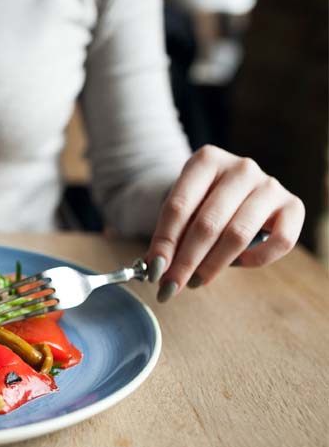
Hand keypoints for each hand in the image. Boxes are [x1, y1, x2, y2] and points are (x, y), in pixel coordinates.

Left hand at [146, 145, 304, 301]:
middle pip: (207, 224)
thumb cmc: (203, 201)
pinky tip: (237, 263)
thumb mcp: (182, 208)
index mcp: (206, 160)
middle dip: (185, 261)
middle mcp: (241, 168)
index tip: (153, 271)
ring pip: (238, 235)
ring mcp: (270, 185)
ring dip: (212, 265)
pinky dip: (256, 259)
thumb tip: (155, 267)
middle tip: (171, 286)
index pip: (178, 207)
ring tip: (195, 281)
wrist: (237, 187)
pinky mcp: (293, 205)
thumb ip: (170, 234)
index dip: (164, 243)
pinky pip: (279, 242)